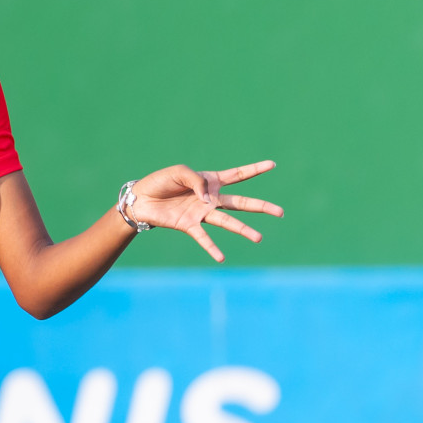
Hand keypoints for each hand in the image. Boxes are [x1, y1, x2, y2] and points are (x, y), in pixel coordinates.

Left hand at [126, 160, 282, 262]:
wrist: (141, 198)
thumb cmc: (161, 182)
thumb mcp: (180, 172)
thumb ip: (198, 181)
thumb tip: (210, 199)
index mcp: (210, 181)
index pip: (238, 175)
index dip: (255, 169)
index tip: (273, 165)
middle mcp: (211, 199)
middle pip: (242, 202)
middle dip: (262, 207)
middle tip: (281, 212)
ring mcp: (202, 213)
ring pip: (228, 221)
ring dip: (243, 230)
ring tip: (259, 238)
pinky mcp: (189, 225)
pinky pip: (203, 237)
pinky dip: (212, 247)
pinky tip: (221, 257)